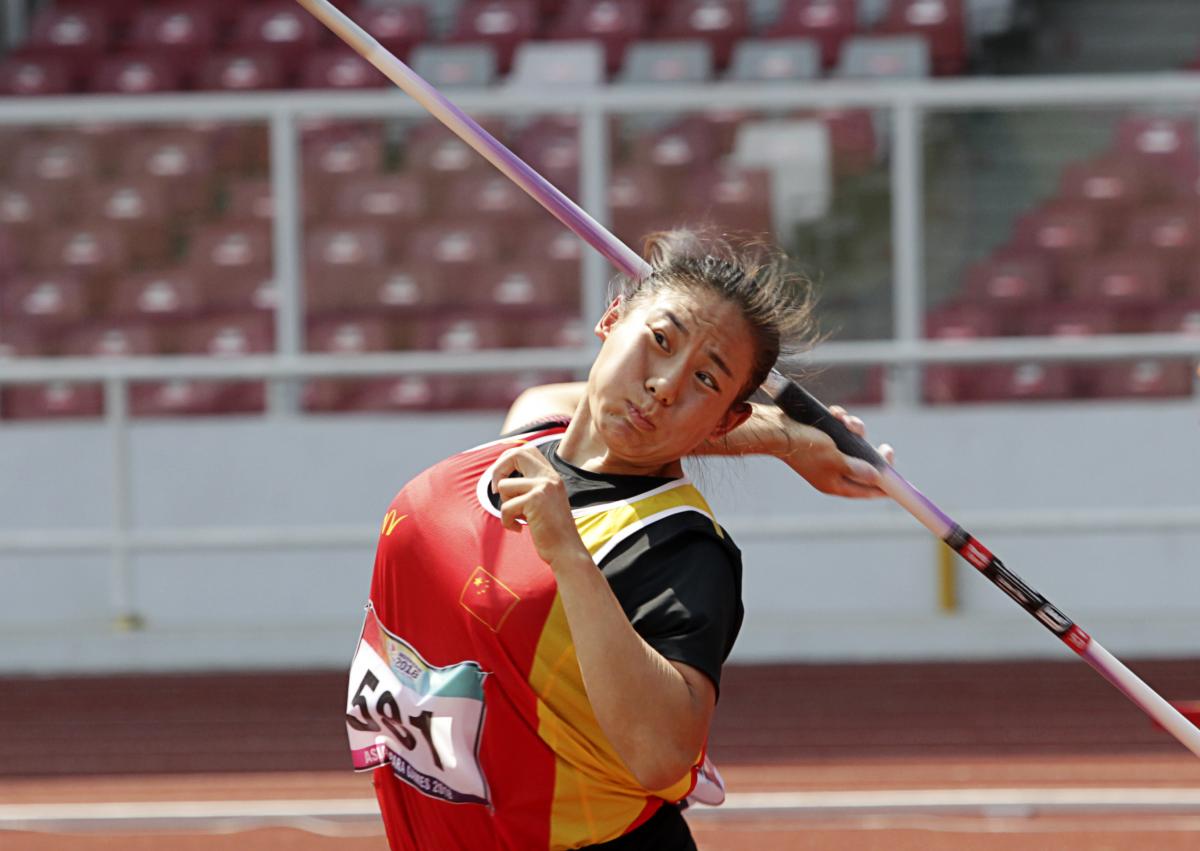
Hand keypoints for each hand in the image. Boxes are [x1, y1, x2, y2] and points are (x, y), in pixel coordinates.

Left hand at [490, 445, 590, 566]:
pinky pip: (505, 507)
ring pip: (504, 486)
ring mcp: (543, 487)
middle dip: (498, 470)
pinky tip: (519, 529)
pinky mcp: (535, 501)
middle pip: (516, 453)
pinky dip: (507, 521)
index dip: (507, 461)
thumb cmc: (551, 532)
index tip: (501, 480)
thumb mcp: (544, 502)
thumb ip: (531, 488)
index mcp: (551, 476)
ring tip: (518, 518)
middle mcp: (549, 477)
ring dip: (505, 505)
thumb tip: (501, 479)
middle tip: (496, 491)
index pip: (526, 450)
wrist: (567, 550)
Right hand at [781, 405, 894, 498]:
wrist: (776, 428)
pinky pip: (841, 432)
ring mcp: (828, 455)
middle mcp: (833, 471)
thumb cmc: (805, 446)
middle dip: (873, 453)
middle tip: (886, 448)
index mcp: (835, 484)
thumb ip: (857, 468)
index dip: (884, 486)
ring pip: (855, 445)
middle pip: (864, 467)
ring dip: (856, 431)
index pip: (866, 490)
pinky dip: (842, 422)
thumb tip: (877, 477)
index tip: (899, 482)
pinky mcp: (823, 439)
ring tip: (848, 422)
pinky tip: (836, 414)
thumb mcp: (835, 459)